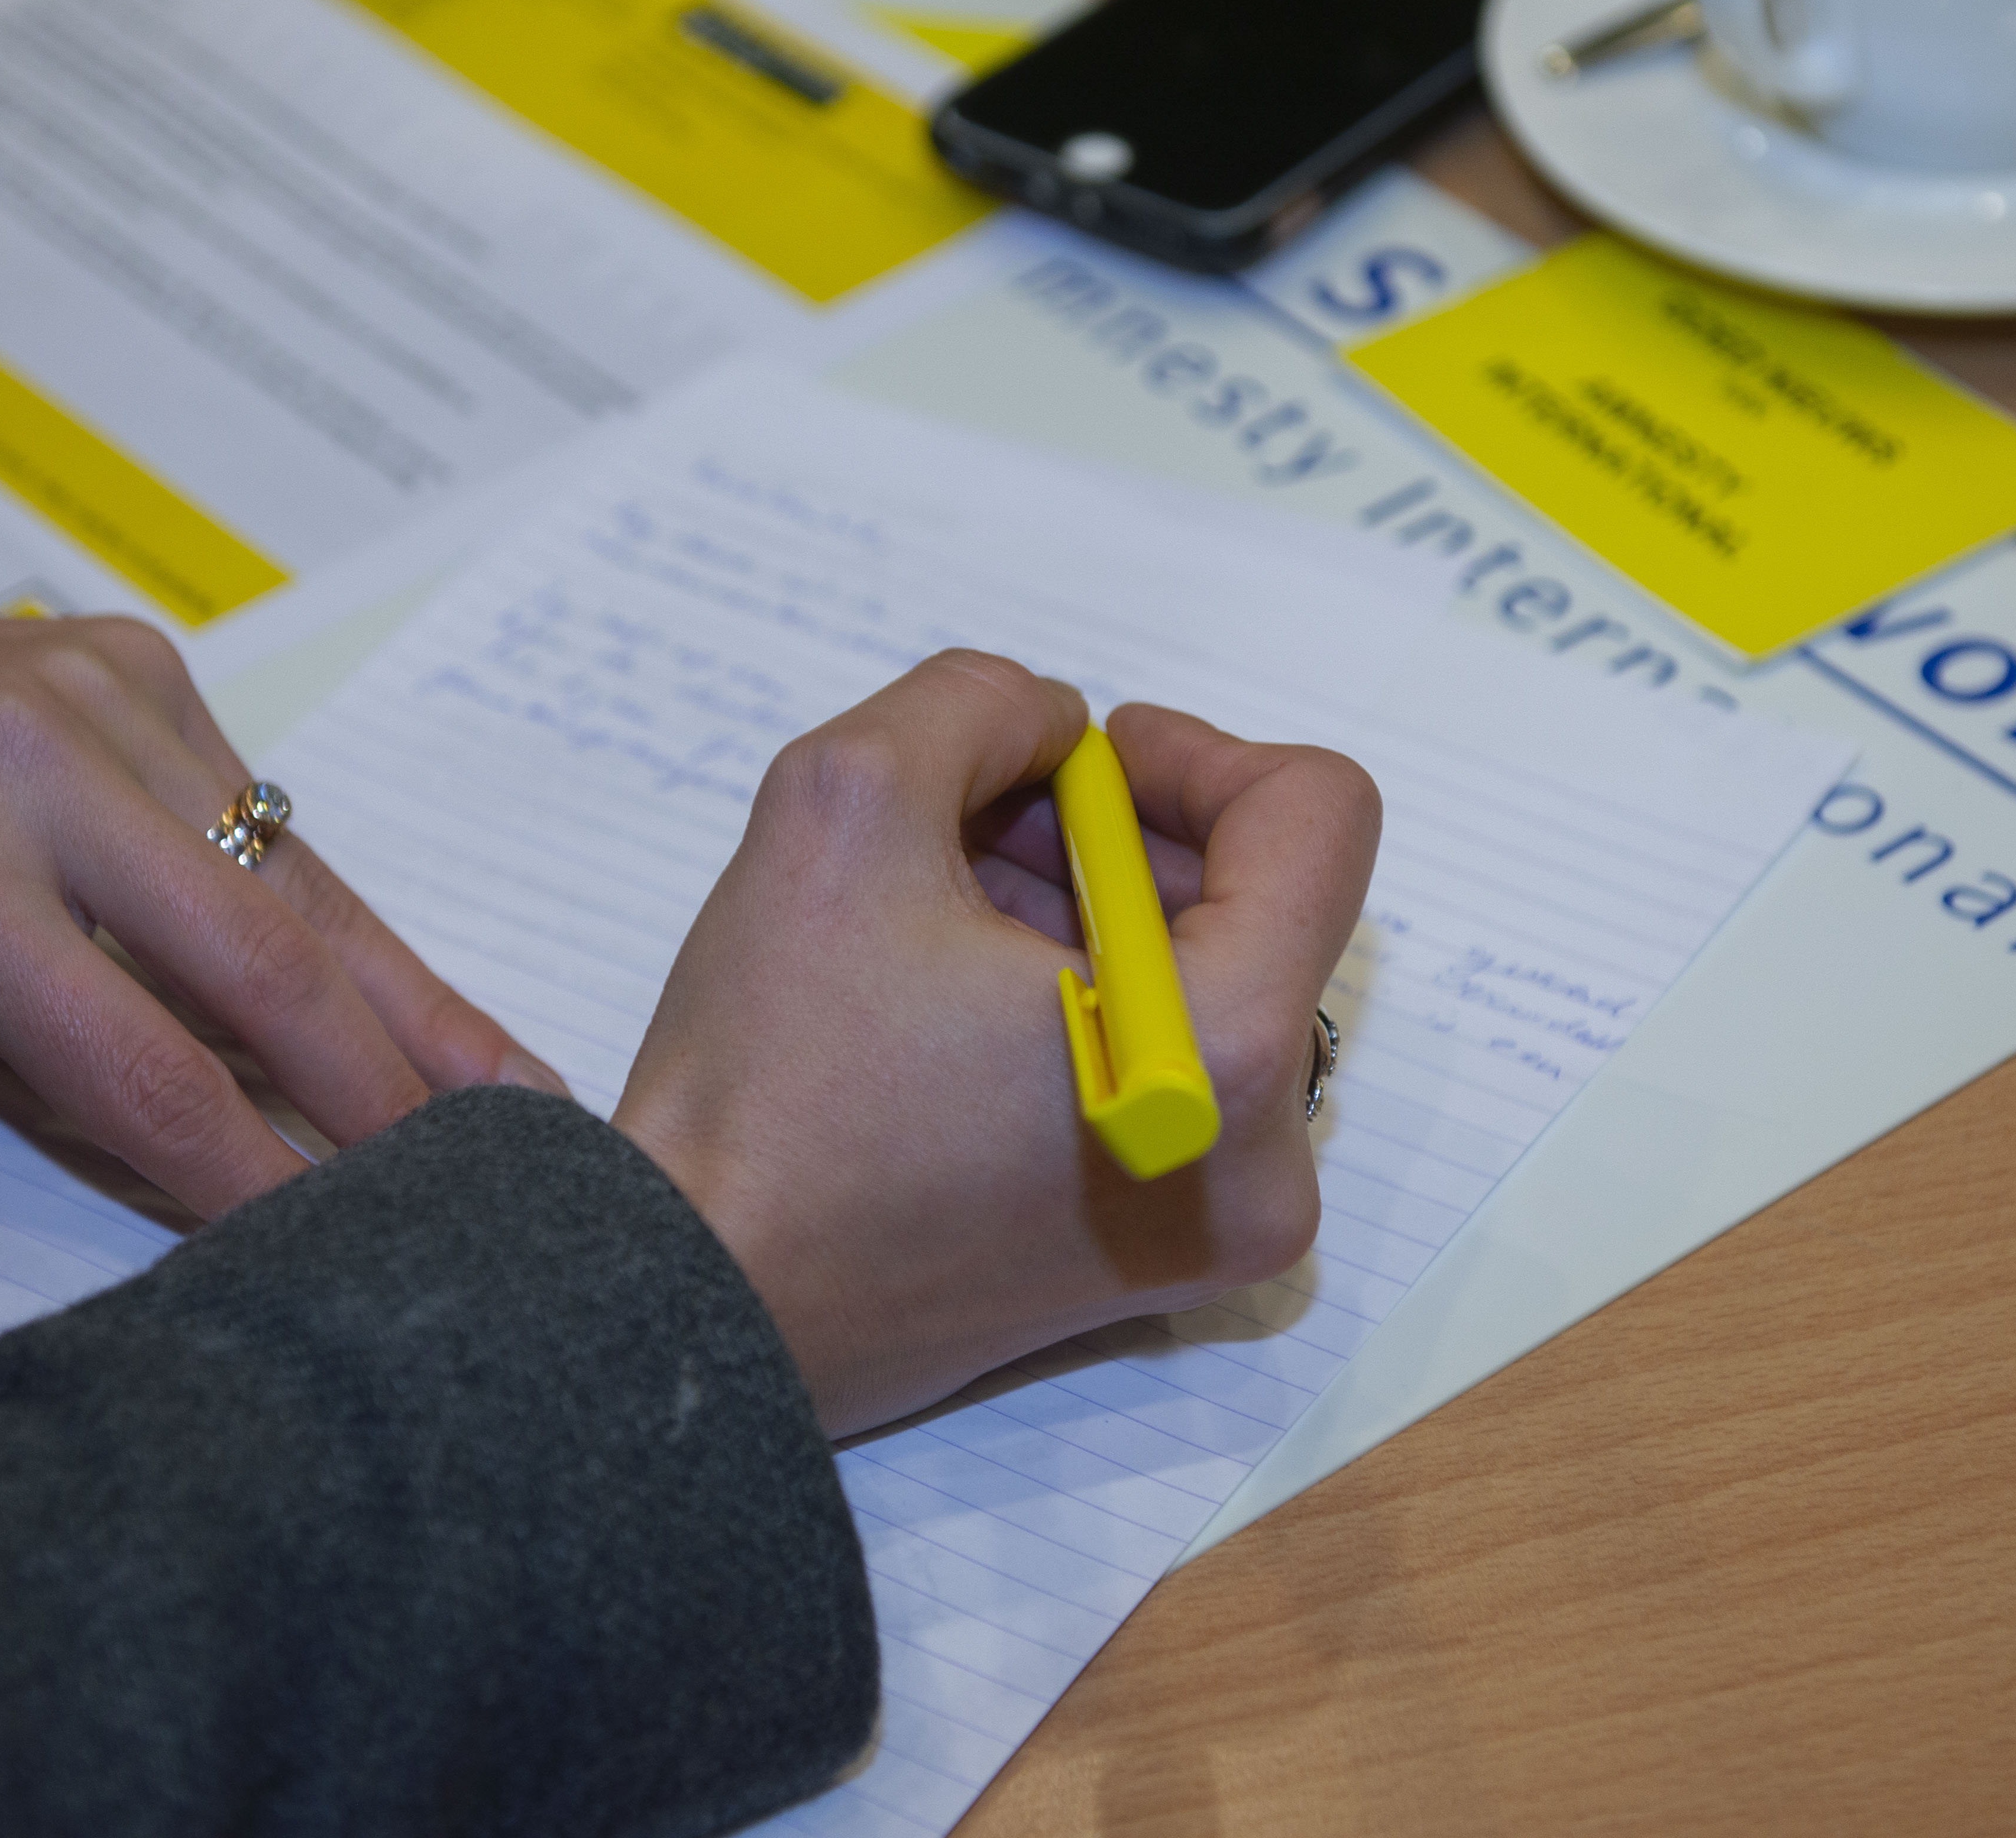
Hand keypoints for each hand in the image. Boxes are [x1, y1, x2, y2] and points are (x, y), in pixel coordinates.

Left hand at [0, 562, 562, 1423]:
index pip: (142, 1071)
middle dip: (385, 1098)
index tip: (334, 1269)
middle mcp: (36, 767)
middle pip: (268, 966)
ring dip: (408, 1005)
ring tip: (524, 1101)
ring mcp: (103, 695)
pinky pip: (266, 820)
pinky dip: (342, 921)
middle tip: (490, 1201)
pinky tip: (420, 1004)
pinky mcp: (137, 664)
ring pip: (298, 884)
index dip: (250, 1182)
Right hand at [612, 650, 1380, 1436]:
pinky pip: (1179, 1074)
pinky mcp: (1168, 1259)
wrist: (699, 1311)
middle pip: (1262, 903)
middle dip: (1120, 839)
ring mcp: (1223, 1224)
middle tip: (978, 833)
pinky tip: (957, 1005)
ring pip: (1211, 985)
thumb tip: (1053, 722)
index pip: (1316, 816)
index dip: (1192, 754)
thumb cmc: (770, 1091)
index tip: (1072, 765)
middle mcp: (1264, 1157)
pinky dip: (1087, 1007)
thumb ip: (975, 704)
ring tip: (945, 922)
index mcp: (1226, 1051)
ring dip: (1094, 918)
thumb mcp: (843, 800)